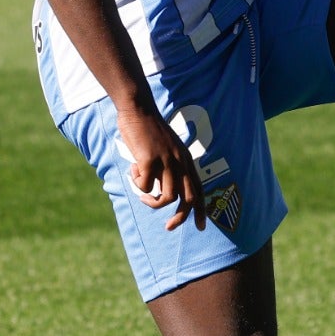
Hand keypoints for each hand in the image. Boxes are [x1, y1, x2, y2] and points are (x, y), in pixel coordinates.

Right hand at [117, 103, 207, 232]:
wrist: (138, 108)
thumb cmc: (149, 129)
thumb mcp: (166, 148)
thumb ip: (168, 166)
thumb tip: (161, 189)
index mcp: (186, 159)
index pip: (199, 189)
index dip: (201, 210)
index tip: (200, 227)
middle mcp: (179, 162)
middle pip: (188, 198)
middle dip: (181, 217)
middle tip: (169, 227)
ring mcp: (165, 161)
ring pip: (165, 197)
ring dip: (151, 201)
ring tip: (142, 194)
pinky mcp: (149, 160)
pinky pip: (144, 186)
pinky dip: (137, 183)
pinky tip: (133, 169)